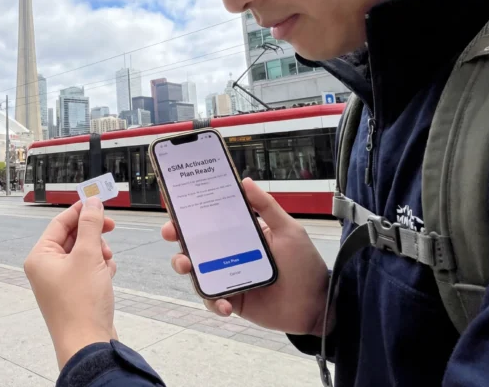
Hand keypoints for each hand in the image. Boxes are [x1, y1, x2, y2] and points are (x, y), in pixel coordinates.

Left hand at [25, 197, 117, 369]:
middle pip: (71, 237)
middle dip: (92, 235)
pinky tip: (108, 275)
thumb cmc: (81, 303)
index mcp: (40, 257)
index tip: (99, 203)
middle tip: (111, 229)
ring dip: (98, 252)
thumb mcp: (88, 255)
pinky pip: (87, 271)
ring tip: (107, 261)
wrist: (87, 344)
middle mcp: (46, 269)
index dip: (80, 211)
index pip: (60, 223)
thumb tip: (91, 202)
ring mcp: (59, 283)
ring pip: (81, 254)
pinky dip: (99, 268)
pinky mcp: (74, 295)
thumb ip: (90, 225)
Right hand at [164, 178, 330, 335]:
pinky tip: (224, 304)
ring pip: (196, 271)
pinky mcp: (232, 300)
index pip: (210, 221)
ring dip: (186, 267)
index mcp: (241, 234)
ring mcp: (229, 277)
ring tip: (188, 267)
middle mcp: (230, 254)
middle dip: (178, 238)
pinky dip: (214, 302)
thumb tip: (245, 182)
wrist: (316, 305)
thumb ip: (266, 207)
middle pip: (195, 244)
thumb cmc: (305, 265)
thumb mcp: (288, 230)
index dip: (189, 213)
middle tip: (172, 234)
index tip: (175, 205)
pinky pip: (213, 300)